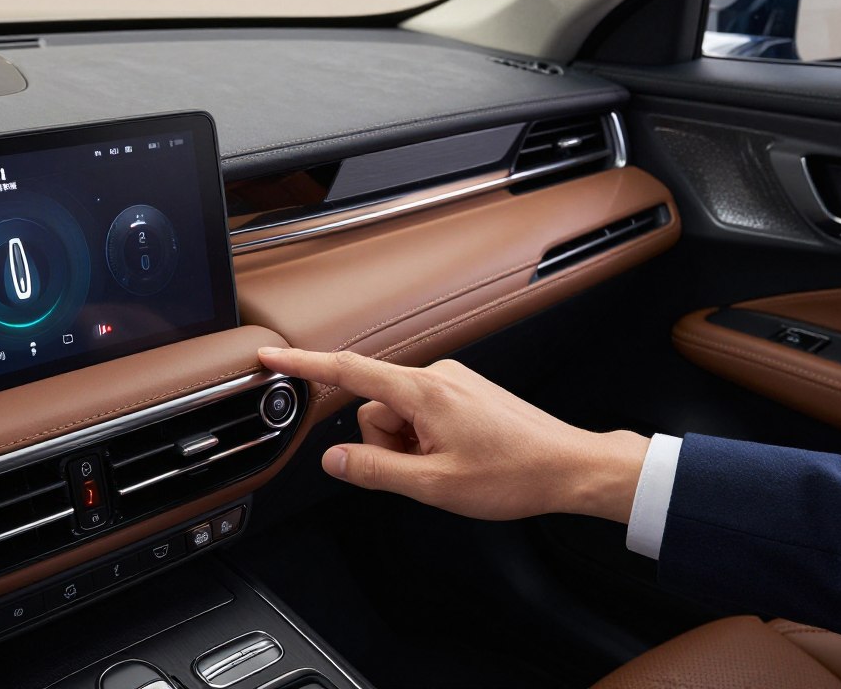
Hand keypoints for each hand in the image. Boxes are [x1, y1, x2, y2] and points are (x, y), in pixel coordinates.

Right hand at [257, 347, 648, 522]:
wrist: (569, 467)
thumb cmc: (515, 474)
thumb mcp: (434, 485)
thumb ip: (376, 471)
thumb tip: (334, 461)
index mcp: (423, 391)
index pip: (348, 371)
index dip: (304, 365)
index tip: (271, 356)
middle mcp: (437, 376)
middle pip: (375, 407)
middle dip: (387, 443)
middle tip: (425, 470)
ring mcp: (453, 383)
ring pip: (400, 415)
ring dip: (410, 446)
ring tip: (449, 467)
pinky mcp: (465, 393)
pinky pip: (424, 414)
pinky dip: (428, 440)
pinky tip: (460, 459)